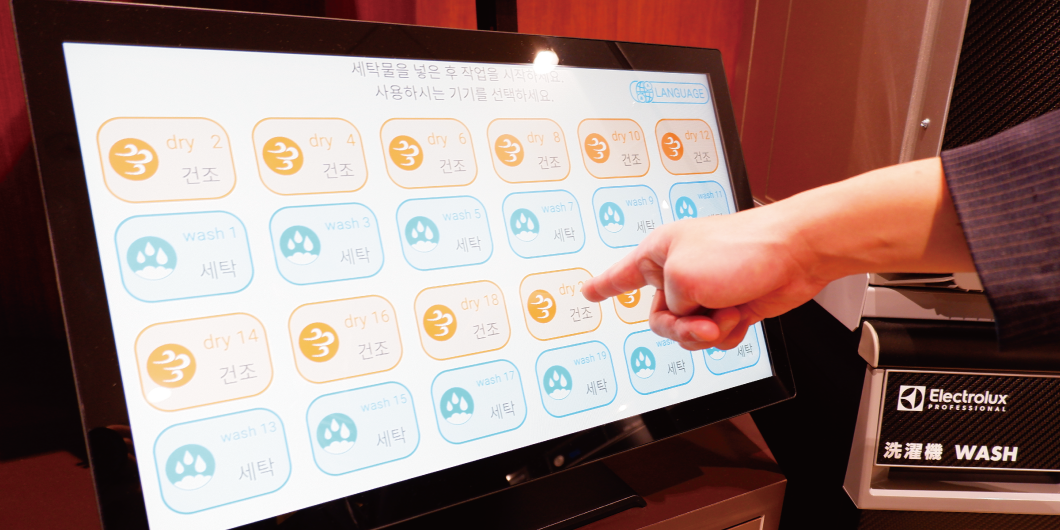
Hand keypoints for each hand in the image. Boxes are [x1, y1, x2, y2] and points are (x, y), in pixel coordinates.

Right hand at [581, 205, 830, 350]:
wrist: (795, 254)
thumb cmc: (742, 249)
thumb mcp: (682, 280)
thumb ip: (670, 307)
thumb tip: (686, 319)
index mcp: (660, 253)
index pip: (621, 274)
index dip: (603, 286)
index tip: (587, 293)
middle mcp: (681, 272)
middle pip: (660, 319)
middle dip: (682, 328)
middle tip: (702, 324)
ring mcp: (707, 290)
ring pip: (689, 333)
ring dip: (710, 331)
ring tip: (729, 311)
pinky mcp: (731, 305)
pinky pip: (716, 337)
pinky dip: (729, 332)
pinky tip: (742, 315)